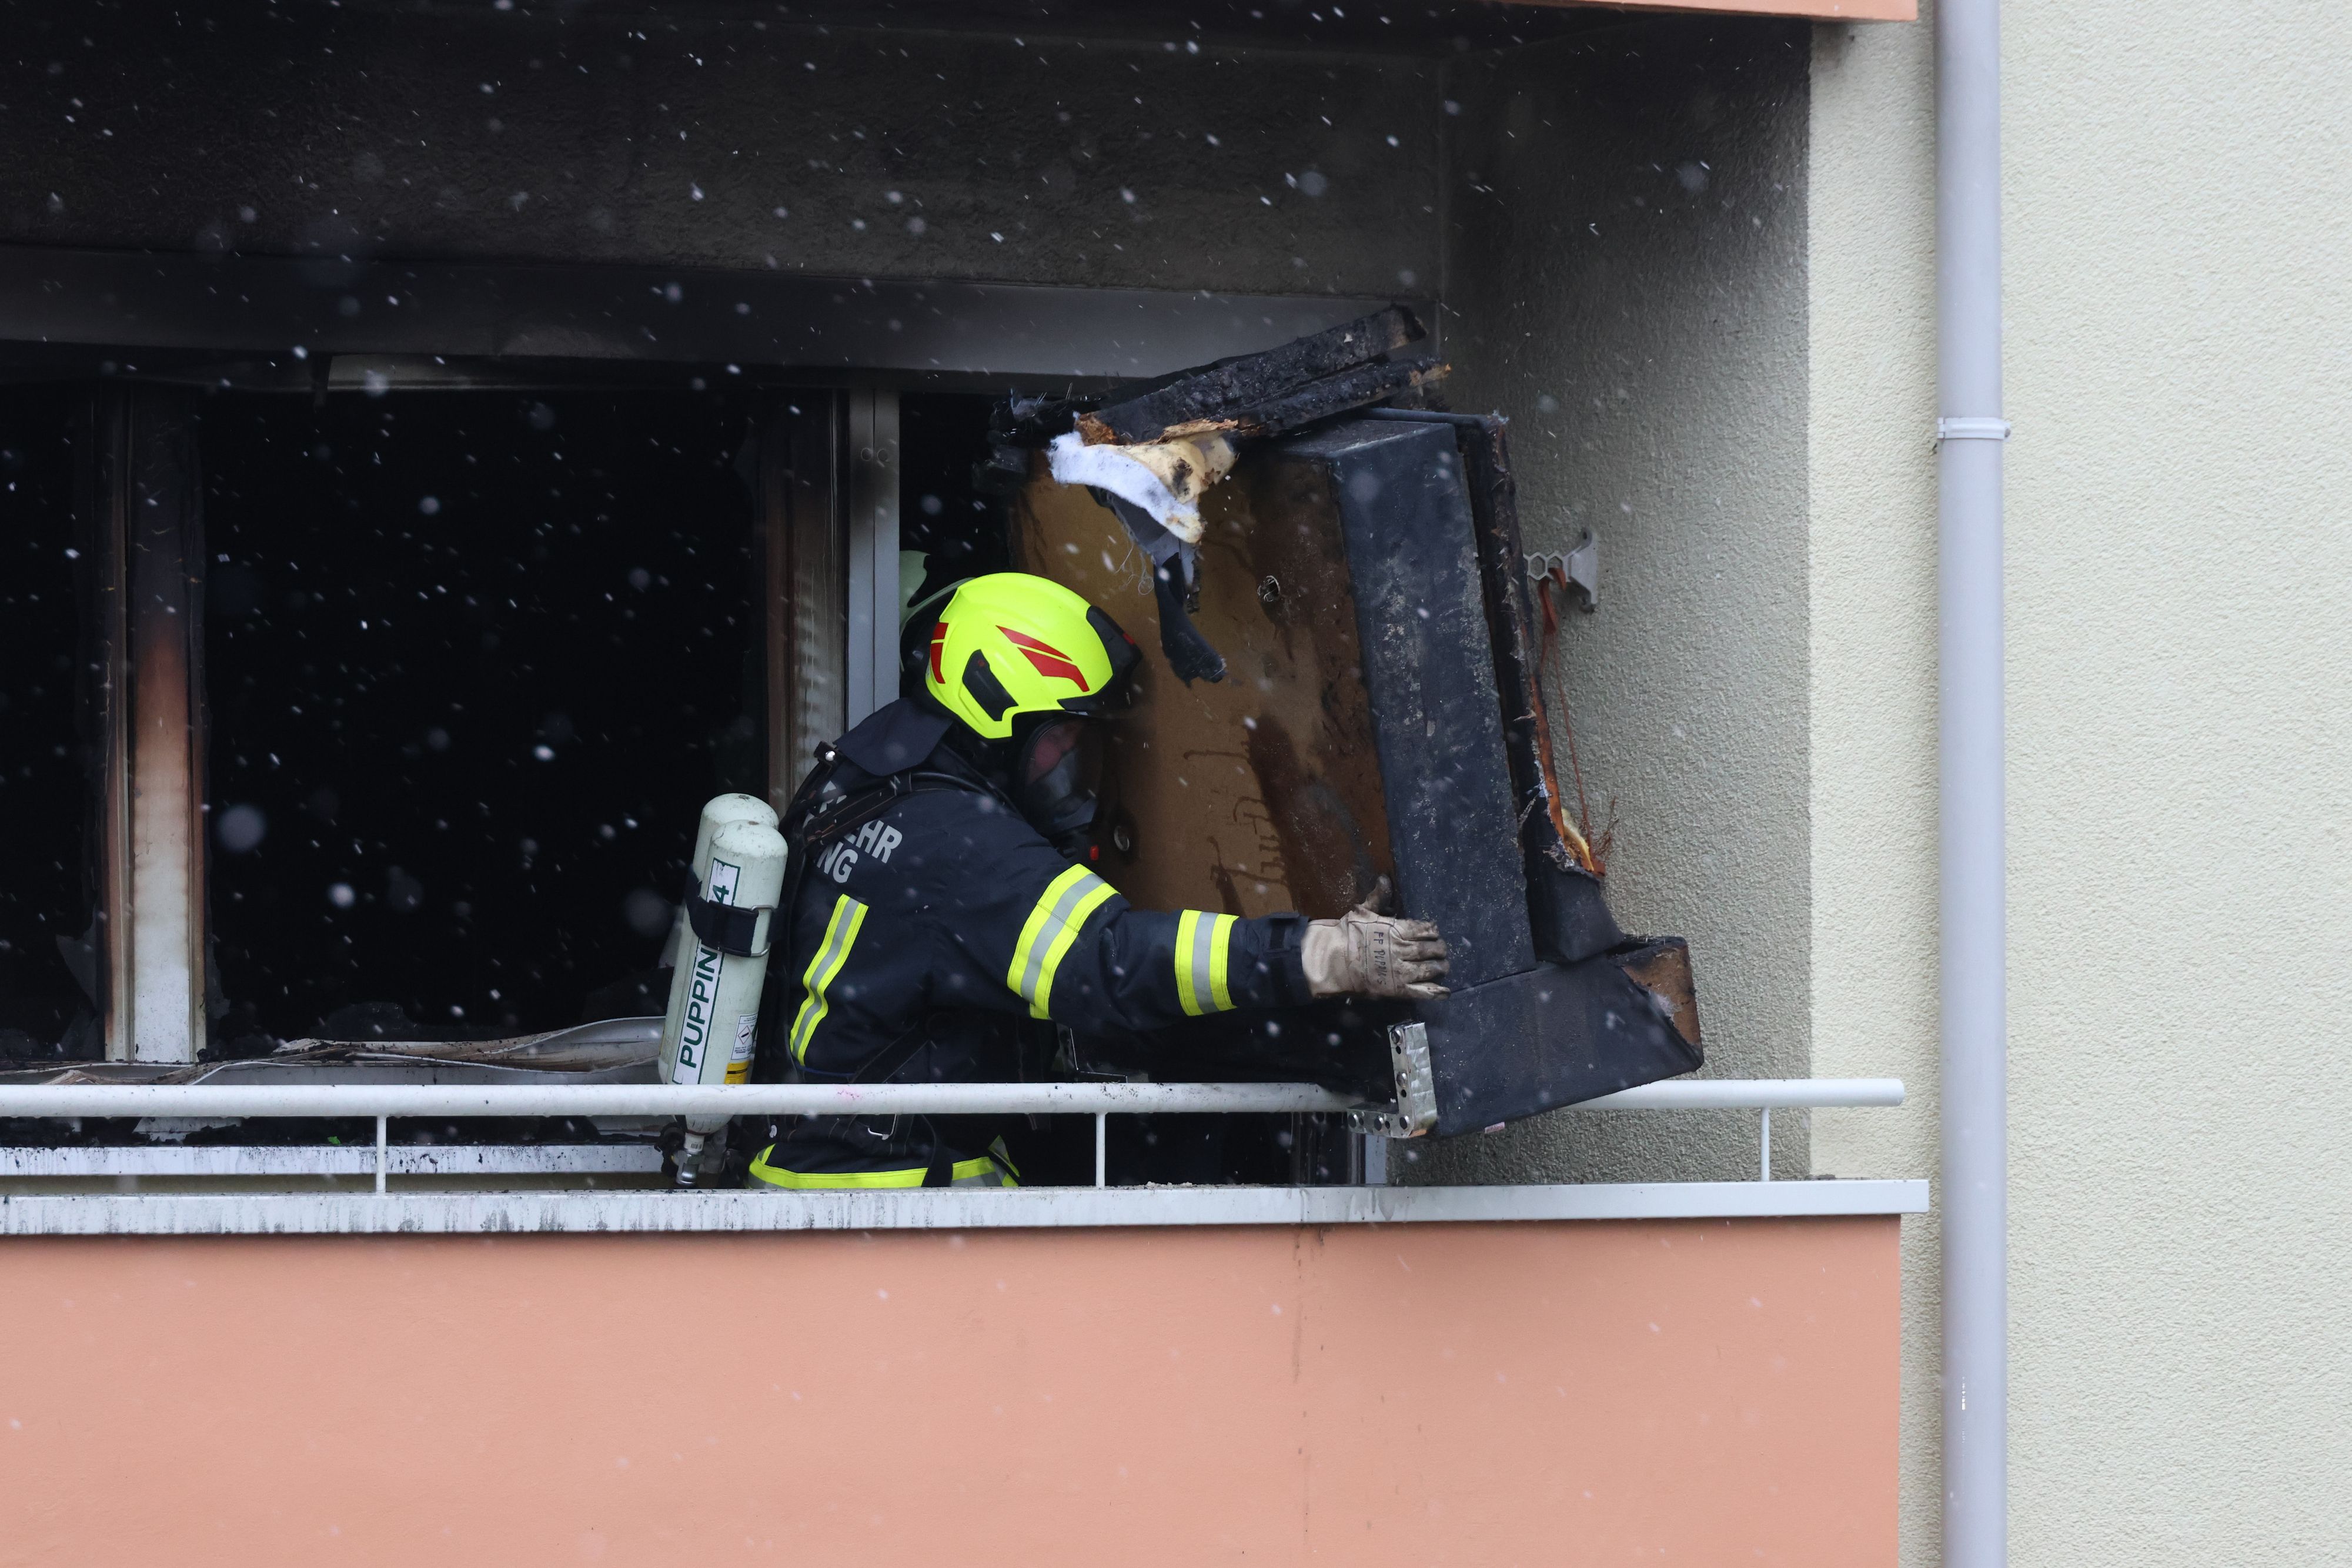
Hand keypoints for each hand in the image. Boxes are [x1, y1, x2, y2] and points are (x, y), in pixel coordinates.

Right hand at [1302, 880, 1448, 999]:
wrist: (1332, 960)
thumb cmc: (1346, 934)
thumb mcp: (1362, 911)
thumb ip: (1377, 898)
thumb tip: (1384, 878)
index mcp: (1397, 930)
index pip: (1424, 929)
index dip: (1432, 931)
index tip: (1434, 932)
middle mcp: (1404, 950)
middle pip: (1431, 949)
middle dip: (1440, 949)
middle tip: (1442, 949)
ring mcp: (1402, 971)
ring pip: (1430, 969)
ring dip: (1440, 967)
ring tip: (1443, 966)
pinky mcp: (1399, 989)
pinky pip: (1423, 991)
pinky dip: (1437, 992)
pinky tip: (1446, 992)